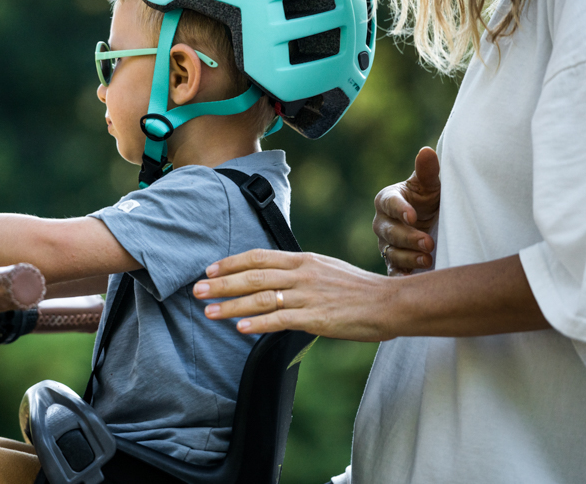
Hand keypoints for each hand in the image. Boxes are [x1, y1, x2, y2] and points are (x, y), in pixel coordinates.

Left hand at [192, 249, 391, 341]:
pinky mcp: (316, 317)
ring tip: (209, 312)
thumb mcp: (325, 269)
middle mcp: (301, 274)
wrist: (389, 302)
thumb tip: (272, 278)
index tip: (209, 270)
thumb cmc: (357, 288)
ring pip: (261, 298)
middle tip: (196, 291)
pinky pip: (280, 320)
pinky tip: (240, 329)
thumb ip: (298, 271)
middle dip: (221, 284)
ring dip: (231, 306)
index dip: (231, 263)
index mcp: (302, 259)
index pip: (258, 256)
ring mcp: (307, 295)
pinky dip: (258, 324)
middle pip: (252, 276)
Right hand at [374, 147, 440, 275]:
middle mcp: (382, 222)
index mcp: (388, 200)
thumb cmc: (430, 200)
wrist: (435, 222)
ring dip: (408, 257)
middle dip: (408, 237)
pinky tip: (412, 279)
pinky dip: (400, 275)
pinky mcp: (393, 262)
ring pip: (390, 252)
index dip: (400, 209)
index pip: (389, 203)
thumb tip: (426, 152)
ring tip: (427, 259)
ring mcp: (386, 244)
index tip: (414, 215)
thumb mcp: (432, 186)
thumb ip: (427, 171)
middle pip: (389, 231)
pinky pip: (392, 270)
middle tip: (428, 242)